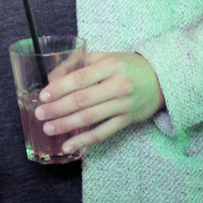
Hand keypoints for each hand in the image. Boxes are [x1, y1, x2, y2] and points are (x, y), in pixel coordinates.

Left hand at [35, 51, 164, 153]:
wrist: (162, 79)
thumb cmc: (128, 66)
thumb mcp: (106, 57)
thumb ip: (80, 63)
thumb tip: (53, 76)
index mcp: (111, 66)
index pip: (80, 78)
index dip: (60, 88)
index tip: (43, 95)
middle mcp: (118, 86)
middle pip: (82, 100)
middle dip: (57, 108)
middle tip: (40, 113)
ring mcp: (123, 105)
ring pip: (90, 118)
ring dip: (66, 124)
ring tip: (48, 128)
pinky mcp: (127, 121)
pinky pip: (102, 133)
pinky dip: (84, 141)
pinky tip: (68, 145)